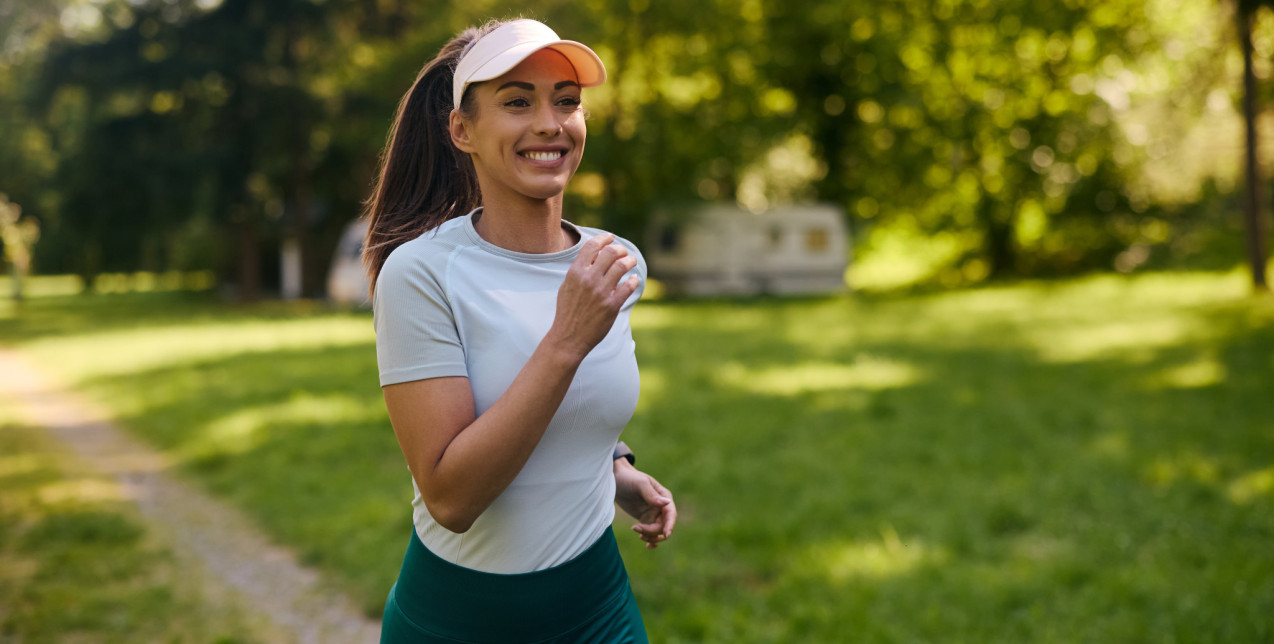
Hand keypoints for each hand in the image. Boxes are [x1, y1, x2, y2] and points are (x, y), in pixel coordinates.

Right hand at [547, 233, 639, 359]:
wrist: (568, 337)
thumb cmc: (567, 311)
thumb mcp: (567, 286)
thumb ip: (579, 270)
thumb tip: (594, 255)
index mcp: (576, 272)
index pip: (592, 246)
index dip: (604, 238)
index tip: (611, 238)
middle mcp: (588, 279)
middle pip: (611, 252)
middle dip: (620, 249)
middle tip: (623, 253)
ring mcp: (601, 292)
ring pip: (622, 266)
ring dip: (630, 261)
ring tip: (631, 262)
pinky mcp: (612, 305)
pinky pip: (628, 286)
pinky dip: (633, 280)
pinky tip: (633, 280)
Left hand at [614, 459, 676, 548]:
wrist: (615, 479)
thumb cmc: (628, 478)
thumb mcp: (640, 484)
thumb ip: (652, 494)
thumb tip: (666, 503)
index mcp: (664, 497)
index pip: (671, 514)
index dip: (670, 525)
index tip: (665, 534)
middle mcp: (661, 507)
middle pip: (664, 526)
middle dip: (653, 531)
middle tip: (636, 528)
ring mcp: (653, 514)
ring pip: (658, 532)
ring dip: (650, 536)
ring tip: (636, 531)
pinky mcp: (645, 519)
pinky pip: (652, 533)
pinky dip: (651, 541)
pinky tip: (647, 546)